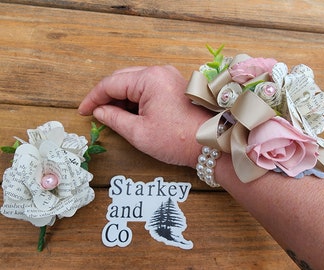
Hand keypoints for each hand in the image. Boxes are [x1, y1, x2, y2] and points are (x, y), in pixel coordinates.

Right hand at [78, 65, 211, 166]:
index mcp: (150, 79)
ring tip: (112, 118)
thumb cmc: (177, 140)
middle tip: (95, 114)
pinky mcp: (173, 86)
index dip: (93, 98)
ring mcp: (168, 78)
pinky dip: (135, 100)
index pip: (111, 83)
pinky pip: (147, 89)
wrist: (210, 144)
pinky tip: (129, 114)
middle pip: (122, 79)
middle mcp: (159, 72)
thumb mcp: (139, 133)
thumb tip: (99, 112)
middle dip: (106, 97)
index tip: (83, 111)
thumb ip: (114, 118)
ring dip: (120, 99)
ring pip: (134, 84)